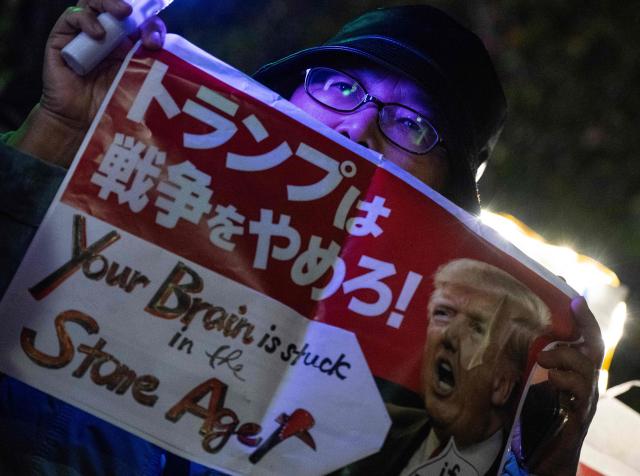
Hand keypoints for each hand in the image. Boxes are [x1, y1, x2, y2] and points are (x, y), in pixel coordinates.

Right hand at [10, 0, 166, 166]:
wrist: (82, 123)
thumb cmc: (113, 107)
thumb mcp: (138, 84)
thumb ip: (150, 66)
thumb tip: (164, 48)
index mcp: (127, 45)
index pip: (141, 22)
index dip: (150, 25)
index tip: (155, 40)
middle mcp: (106, 36)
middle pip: (117, 7)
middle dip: (132, 10)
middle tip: (137, 18)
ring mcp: (83, 35)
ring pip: (93, 4)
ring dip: (108, 4)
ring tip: (121, 14)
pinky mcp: (62, 38)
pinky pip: (72, 18)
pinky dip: (86, 20)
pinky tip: (98, 33)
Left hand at [532, 296, 603, 475]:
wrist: (539, 456)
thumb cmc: (529, 414)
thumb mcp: (523, 379)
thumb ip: (519, 360)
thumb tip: (494, 333)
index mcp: (571, 369)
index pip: (585, 338)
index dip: (583, 319)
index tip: (575, 297)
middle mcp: (583, 379)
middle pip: (594, 347)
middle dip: (587, 327)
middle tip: (572, 314)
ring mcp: (585, 398)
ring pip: (587, 367)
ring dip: (566, 356)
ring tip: (544, 357)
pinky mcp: (580, 415)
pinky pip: (580, 392)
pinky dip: (566, 380)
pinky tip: (551, 377)